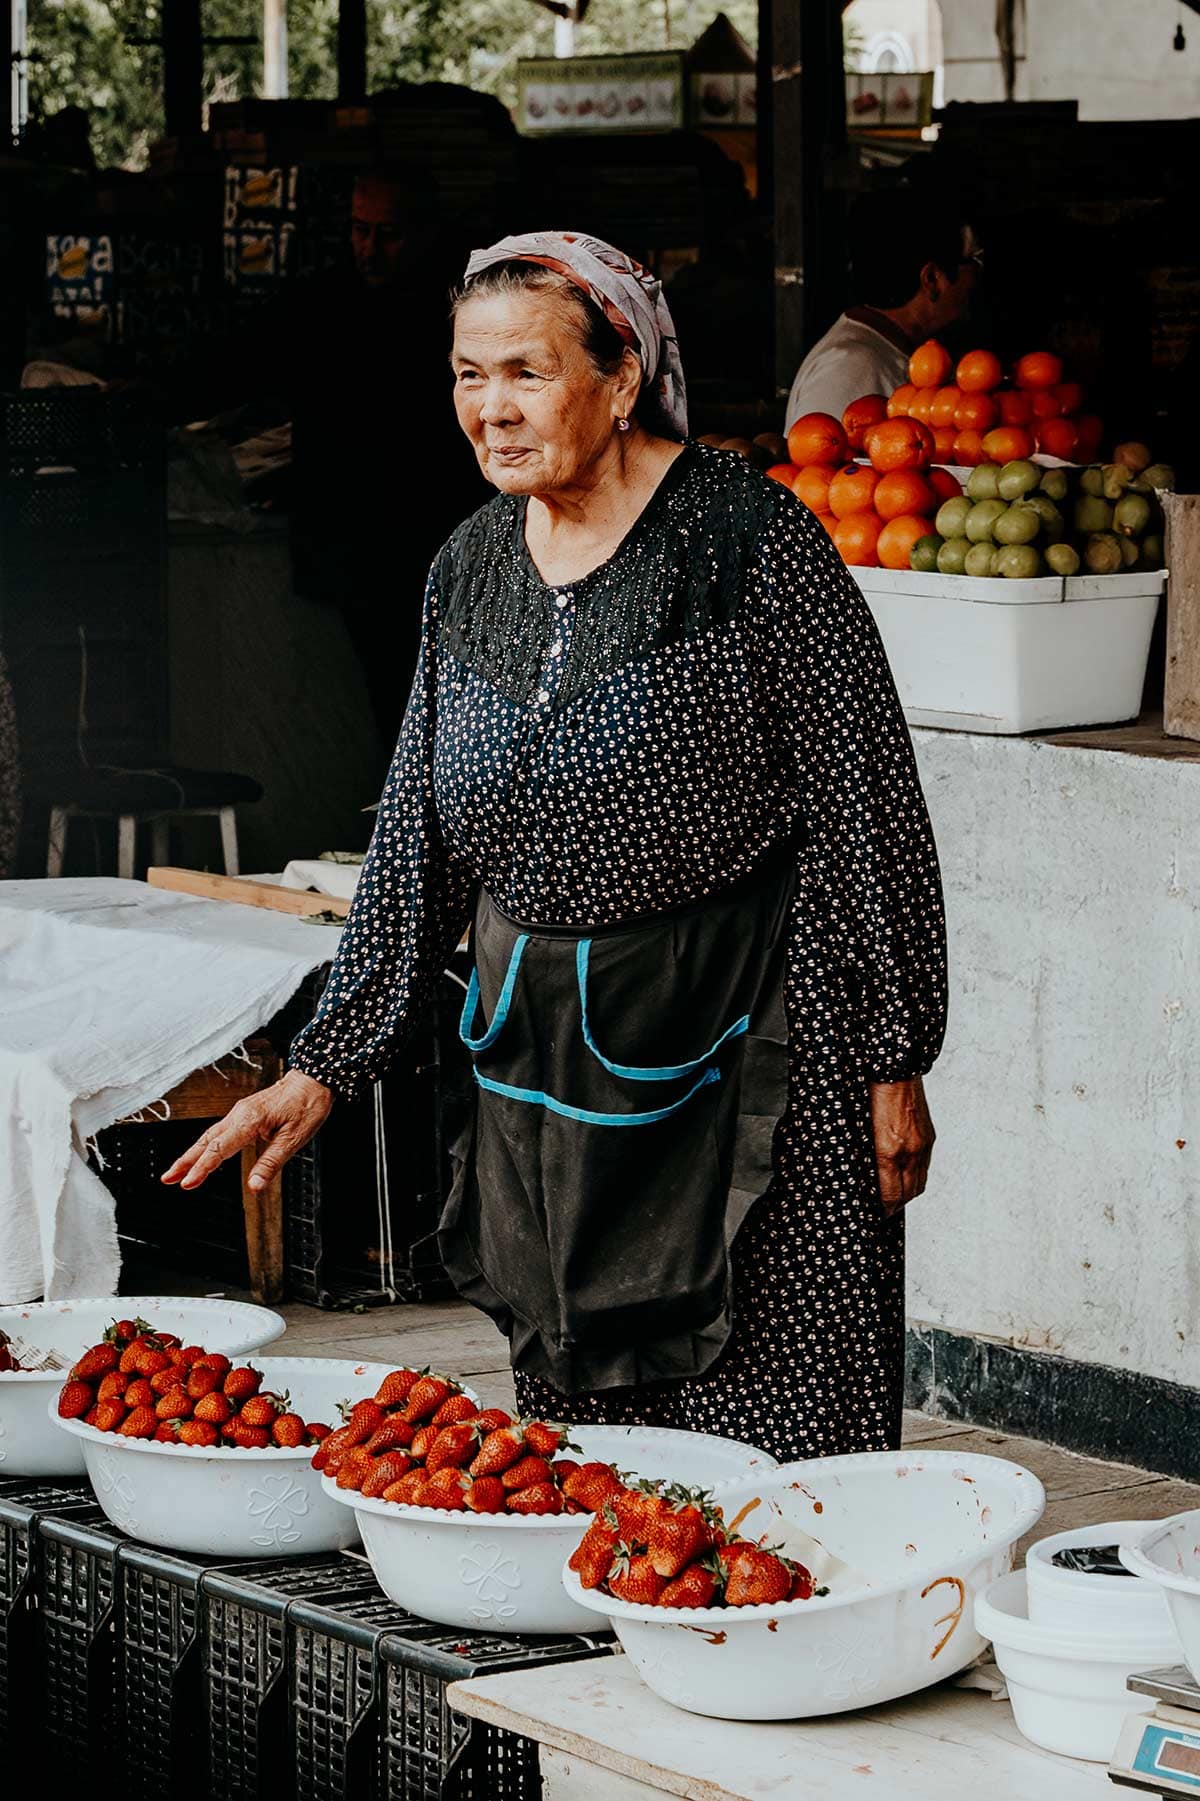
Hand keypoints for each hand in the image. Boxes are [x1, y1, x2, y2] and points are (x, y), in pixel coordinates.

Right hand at [161, 1069, 332, 1193]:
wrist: (313, 1080)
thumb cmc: (307, 1106)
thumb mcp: (294, 1139)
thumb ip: (271, 1163)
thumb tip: (254, 1187)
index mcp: (249, 1120)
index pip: (219, 1149)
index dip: (202, 1168)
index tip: (186, 1183)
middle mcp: (239, 1114)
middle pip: (207, 1141)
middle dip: (185, 1162)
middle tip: (167, 1179)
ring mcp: (240, 1112)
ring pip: (210, 1136)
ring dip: (191, 1154)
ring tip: (175, 1172)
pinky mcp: (244, 1113)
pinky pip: (219, 1132)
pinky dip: (206, 1146)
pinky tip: (202, 1157)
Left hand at [869, 1076, 934, 1215]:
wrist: (893, 1066)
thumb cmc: (868, 1091)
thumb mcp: (855, 1126)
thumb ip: (861, 1154)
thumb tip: (860, 1171)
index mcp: (889, 1150)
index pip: (890, 1196)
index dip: (882, 1210)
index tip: (874, 1214)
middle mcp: (910, 1150)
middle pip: (908, 1194)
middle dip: (895, 1206)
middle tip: (882, 1211)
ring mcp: (922, 1143)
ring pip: (919, 1182)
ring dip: (907, 1194)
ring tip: (893, 1197)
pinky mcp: (928, 1134)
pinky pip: (924, 1165)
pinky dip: (914, 1175)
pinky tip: (904, 1174)